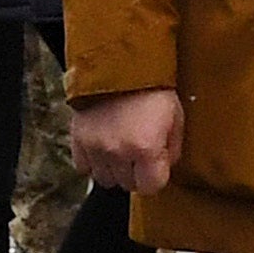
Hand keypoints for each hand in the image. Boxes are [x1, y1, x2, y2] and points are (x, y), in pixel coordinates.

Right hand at [67, 87, 184, 192]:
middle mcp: (118, 152)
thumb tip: (163, 167)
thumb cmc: (152, 91)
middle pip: (127, 184)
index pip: (150, 187)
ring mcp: (95, 147)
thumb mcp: (175, 119)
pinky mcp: (78, 140)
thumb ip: (171, 150)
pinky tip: (103, 149)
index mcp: (146, 148)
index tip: (155, 166)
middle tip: (138, 153)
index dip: (155, 178)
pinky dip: (93, 162)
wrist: (120, 64)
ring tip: (120, 150)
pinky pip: (83, 167)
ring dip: (114, 169)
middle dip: (135, 173)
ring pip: (104, 179)